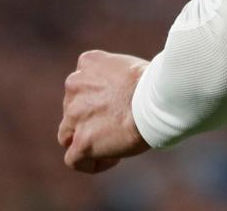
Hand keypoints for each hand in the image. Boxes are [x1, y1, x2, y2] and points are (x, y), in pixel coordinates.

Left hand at [59, 50, 151, 172]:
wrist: (159, 99)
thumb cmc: (158, 83)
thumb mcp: (130, 67)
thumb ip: (116, 79)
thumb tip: (123, 94)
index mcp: (88, 63)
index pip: (81, 85)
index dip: (98, 100)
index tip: (118, 108)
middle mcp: (75, 85)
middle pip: (73, 110)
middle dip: (92, 120)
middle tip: (119, 126)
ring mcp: (75, 114)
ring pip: (68, 135)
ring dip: (87, 141)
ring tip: (115, 145)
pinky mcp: (82, 141)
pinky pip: (75, 160)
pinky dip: (91, 163)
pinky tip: (114, 159)